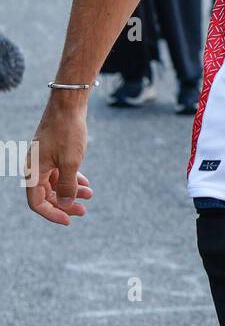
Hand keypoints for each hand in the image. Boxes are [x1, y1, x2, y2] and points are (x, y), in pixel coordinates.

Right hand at [26, 95, 93, 224]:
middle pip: (47, 195)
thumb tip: (66, 204)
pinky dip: (72, 179)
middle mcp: (36, 167)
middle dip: (65, 204)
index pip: (37, 202)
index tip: (69, 220)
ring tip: (90, 195)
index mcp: (34, 172)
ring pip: (56, 183)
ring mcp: (44, 159)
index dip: (52, 213)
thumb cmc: (68, 132)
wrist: (69, 105)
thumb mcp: (71, 162)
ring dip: (71, 191)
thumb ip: (67, 186)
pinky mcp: (54, 152)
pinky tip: (85, 183)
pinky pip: (60, 172)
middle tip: (84, 210)